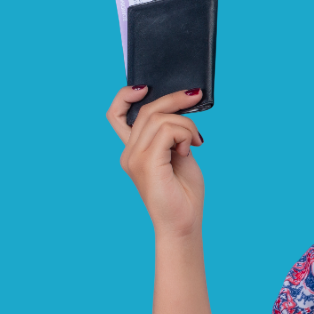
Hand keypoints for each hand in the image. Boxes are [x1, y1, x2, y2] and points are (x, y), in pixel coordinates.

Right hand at [106, 86, 205, 239]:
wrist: (183, 225)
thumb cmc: (184, 194)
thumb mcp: (179, 154)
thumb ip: (173, 133)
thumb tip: (181, 109)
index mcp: (134, 151)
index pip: (117, 115)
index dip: (126, 95)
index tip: (145, 87)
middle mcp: (129, 153)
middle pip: (148, 110)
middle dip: (175, 99)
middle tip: (196, 97)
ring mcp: (135, 158)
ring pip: (160, 118)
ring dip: (185, 124)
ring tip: (196, 141)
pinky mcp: (146, 163)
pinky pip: (168, 130)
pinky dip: (184, 134)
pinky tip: (190, 148)